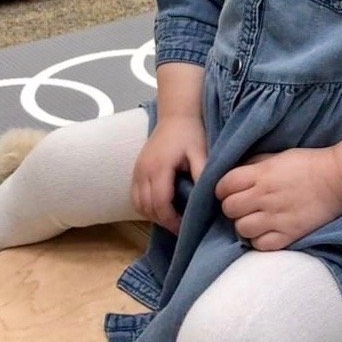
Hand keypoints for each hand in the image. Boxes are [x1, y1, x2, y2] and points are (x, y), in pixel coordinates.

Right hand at [131, 115, 207, 233]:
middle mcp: (143, 171)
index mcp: (159, 167)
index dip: (172, 220)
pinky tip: (161, 207)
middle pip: (147, 207)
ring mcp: (136, 170)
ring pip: (138, 204)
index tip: (185, 228)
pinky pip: (135, 196)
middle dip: (164, 221)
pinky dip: (146, 206)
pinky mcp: (136, 169)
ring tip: (173, 219)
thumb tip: (205, 198)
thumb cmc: (190, 132)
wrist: (176, 114)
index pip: (160, 204)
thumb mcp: (200, 152)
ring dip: (153, 215)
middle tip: (181, 227)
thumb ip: (201, 174)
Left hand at [215, 148, 341, 251]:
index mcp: (261, 174)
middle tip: (244, 206)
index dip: (223, 189)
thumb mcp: (278, 156)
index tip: (230, 191)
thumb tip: (233, 175)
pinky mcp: (288, 234)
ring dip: (245, 224)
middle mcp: (265, 196)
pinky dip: (260, 240)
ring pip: (241, 229)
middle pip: (229, 208)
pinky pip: (260, 245)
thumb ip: (254, 165)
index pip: (224, 185)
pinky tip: (267, 231)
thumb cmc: (307, 165)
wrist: (338, 180)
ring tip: (256, 219)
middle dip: (233, 207)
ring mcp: (276, 217)